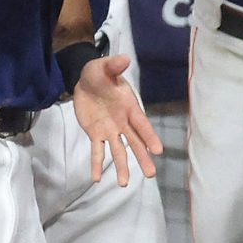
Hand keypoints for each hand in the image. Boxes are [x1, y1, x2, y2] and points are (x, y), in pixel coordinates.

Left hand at [73, 54, 160, 184]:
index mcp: (129, 106)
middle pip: (135, 143)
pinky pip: (97, 151)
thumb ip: (114, 66)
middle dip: (143, 157)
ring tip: (124, 184)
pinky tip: (96, 178)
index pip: (142, 124)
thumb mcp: (104, 67)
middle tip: (151, 174)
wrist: (84, 80)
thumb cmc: (99, 73)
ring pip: (118, 151)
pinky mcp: (95, 134)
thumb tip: (125, 58)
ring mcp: (110, 130)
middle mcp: (123, 122)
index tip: (158, 150)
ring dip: (121, 167)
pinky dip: (96, 164)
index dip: (150, 137)